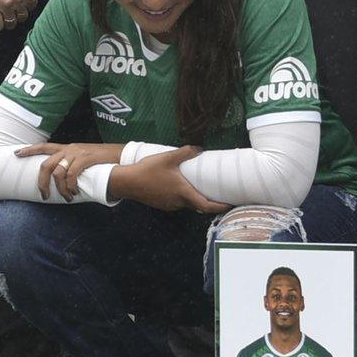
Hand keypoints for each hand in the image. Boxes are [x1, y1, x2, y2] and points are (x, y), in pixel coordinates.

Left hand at [15, 141, 124, 201]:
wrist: (122, 155)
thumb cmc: (104, 160)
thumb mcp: (86, 158)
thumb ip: (74, 164)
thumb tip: (64, 179)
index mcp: (68, 148)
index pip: (44, 146)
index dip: (29, 150)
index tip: (16, 153)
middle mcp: (70, 149)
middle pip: (46, 165)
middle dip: (42, 183)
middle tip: (44, 195)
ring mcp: (77, 153)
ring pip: (57, 172)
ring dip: (60, 189)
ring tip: (67, 197)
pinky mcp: (86, 159)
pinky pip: (71, 174)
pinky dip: (71, 186)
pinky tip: (75, 192)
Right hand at [108, 146, 225, 212]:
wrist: (126, 182)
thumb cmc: (148, 170)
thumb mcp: (168, 157)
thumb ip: (186, 152)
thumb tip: (201, 149)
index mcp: (183, 193)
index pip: (205, 205)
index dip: (219, 207)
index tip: (229, 205)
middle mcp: (178, 202)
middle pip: (197, 205)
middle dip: (209, 201)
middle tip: (219, 194)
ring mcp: (169, 205)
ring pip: (187, 204)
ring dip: (195, 198)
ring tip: (202, 188)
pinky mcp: (161, 204)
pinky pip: (177, 202)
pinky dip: (184, 197)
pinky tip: (182, 187)